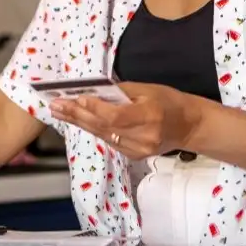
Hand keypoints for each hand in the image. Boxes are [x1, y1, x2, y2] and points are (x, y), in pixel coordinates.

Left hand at [48, 82, 205, 159]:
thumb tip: (93, 90)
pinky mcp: (134, 155)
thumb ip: (121, 92)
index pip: (115, 116)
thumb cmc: (170, 101)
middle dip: (76, 115)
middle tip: (55, 105)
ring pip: (102, 135)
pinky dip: (93, 129)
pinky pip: (109, 140)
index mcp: (149, 117)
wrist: (190, 126)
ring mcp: (138, 150)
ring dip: (79, 122)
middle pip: (103, 127)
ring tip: (59, 111)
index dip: (93, 108)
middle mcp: (143, 137)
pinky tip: (78, 120)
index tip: (75, 97)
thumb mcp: (148, 89)